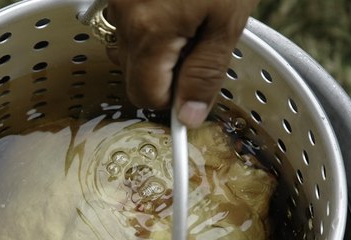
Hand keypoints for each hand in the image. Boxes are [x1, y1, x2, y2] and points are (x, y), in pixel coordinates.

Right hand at [106, 0, 258, 127]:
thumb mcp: (227, 20)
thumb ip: (205, 73)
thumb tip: (188, 117)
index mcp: (149, 31)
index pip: (147, 95)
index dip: (173, 98)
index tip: (193, 90)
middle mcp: (123, 16)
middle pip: (134, 72)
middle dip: (166, 69)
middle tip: (200, 41)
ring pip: (129, 46)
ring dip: (157, 45)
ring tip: (189, 14)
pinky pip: (127, 20)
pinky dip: (149, 21)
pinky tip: (174, 3)